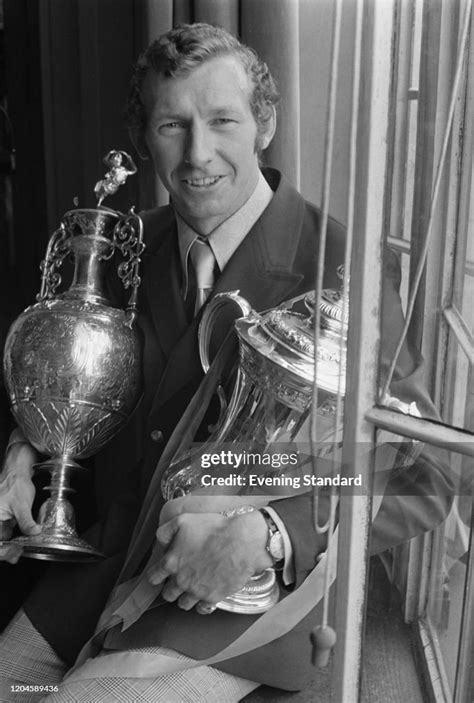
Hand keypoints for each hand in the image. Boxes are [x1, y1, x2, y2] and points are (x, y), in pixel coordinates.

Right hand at [0, 437, 39, 562]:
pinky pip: (6, 535)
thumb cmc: (15, 484)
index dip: (2, 550)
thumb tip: (35, 533)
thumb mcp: (22, 505)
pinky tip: (21, 544)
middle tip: (16, 554)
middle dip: (6, 551)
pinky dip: (12, 541)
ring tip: (19, 551)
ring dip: (9, 547)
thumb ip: (27, 522)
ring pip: (1, 540)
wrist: (17, 473)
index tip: (12, 552)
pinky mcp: (3, 521)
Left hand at [147, 510, 272, 612]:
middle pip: (167, 594)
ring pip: (183, 604)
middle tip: (178, 580)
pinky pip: (202, 609)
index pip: (153, 577)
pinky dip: (202, 604)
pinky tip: (205, 595)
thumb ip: (165, 532)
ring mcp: (197, 591)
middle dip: (171, 588)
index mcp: (171, 562)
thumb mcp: (183, 521)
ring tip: (192, 588)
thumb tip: (160, 542)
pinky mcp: (213, 597)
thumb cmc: (214, 529)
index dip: (155, 576)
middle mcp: (181, 580)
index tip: (158, 575)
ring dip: (185, 597)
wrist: (241, 541)